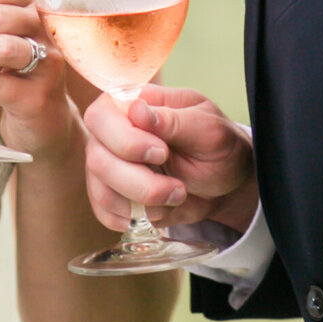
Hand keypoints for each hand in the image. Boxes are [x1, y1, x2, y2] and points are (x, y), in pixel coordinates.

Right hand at [83, 86, 257, 236]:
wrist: (225, 184)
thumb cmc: (218, 147)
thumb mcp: (208, 130)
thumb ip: (173, 120)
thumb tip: (136, 109)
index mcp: (132, 103)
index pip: (101, 116)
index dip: (126, 140)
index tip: (162, 153)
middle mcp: (111, 133)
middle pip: (97, 158)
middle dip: (139, 181)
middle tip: (178, 187)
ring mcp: (108, 165)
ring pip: (102, 190)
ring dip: (144, 202)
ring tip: (177, 195)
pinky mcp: (112, 195)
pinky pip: (105, 214)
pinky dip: (135, 219)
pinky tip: (160, 211)